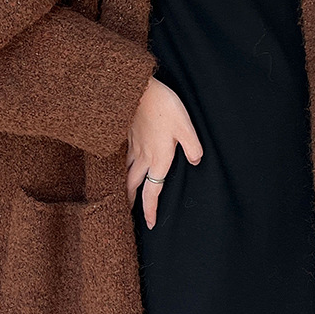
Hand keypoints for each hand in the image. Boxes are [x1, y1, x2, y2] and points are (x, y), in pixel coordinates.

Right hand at [126, 76, 202, 228]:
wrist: (138, 89)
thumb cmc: (164, 107)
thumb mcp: (186, 127)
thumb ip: (193, 148)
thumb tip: (195, 162)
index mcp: (159, 159)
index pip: (152, 192)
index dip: (150, 210)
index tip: (150, 224)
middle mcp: (143, 157)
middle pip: (133, 186)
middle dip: (130, 202)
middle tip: (128, 214)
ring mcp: (132, 147)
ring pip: (125, 173)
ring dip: (123, 187)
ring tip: (122, 195)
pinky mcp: (127, 136)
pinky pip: (122, 159)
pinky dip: (119, 169)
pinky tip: (120, 168)